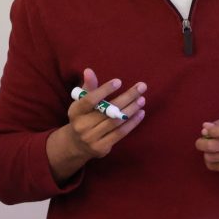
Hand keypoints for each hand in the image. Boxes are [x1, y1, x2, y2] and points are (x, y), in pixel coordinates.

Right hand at [46, 68, 146, 182]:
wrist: (76, 144)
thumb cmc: (83, 117)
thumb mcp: (81, 102)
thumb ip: (88, 87)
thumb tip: (89, 70)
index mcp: (75, 112)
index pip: (89, 100)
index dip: (103, 90)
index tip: (119, 81)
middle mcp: (81, 126)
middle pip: (107, 110)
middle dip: (127, 97)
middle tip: (141, 87)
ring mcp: (91, 138)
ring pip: (115, 122)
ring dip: (131, 110)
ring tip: (142, 99)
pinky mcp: (101, 147)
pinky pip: (120, 134)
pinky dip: (132, 123)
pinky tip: (141, 113)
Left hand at [196, 112, 218, 180]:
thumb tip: (204, 128)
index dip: (212, 131)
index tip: (207, 131)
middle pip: (212, 146)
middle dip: (201, 144)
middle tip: (200, 143)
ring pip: (211, 158)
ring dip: (206, 154)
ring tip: (209, 150)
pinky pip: (217, 167)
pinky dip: (212, 162)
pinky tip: (217, 157)